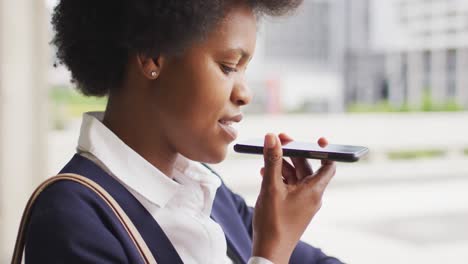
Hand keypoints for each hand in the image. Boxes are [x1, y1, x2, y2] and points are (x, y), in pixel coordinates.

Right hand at [252, 133, 335, 263]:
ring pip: (296, 176)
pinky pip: (290, 187)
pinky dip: (280, 178)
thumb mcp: (271, 187)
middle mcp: (312, 195)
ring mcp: (303, 202)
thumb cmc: (273, 222)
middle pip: (307, 167)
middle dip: (293, 153)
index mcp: (314, 190)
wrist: (270, 251)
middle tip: (278, 141)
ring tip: (267, 157)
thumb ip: (272, 160)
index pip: (328, 164)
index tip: (317, 139)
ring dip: (283, 166)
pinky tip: (265, 173)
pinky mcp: (293, 207)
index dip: (324, 150)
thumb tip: (272, 138)